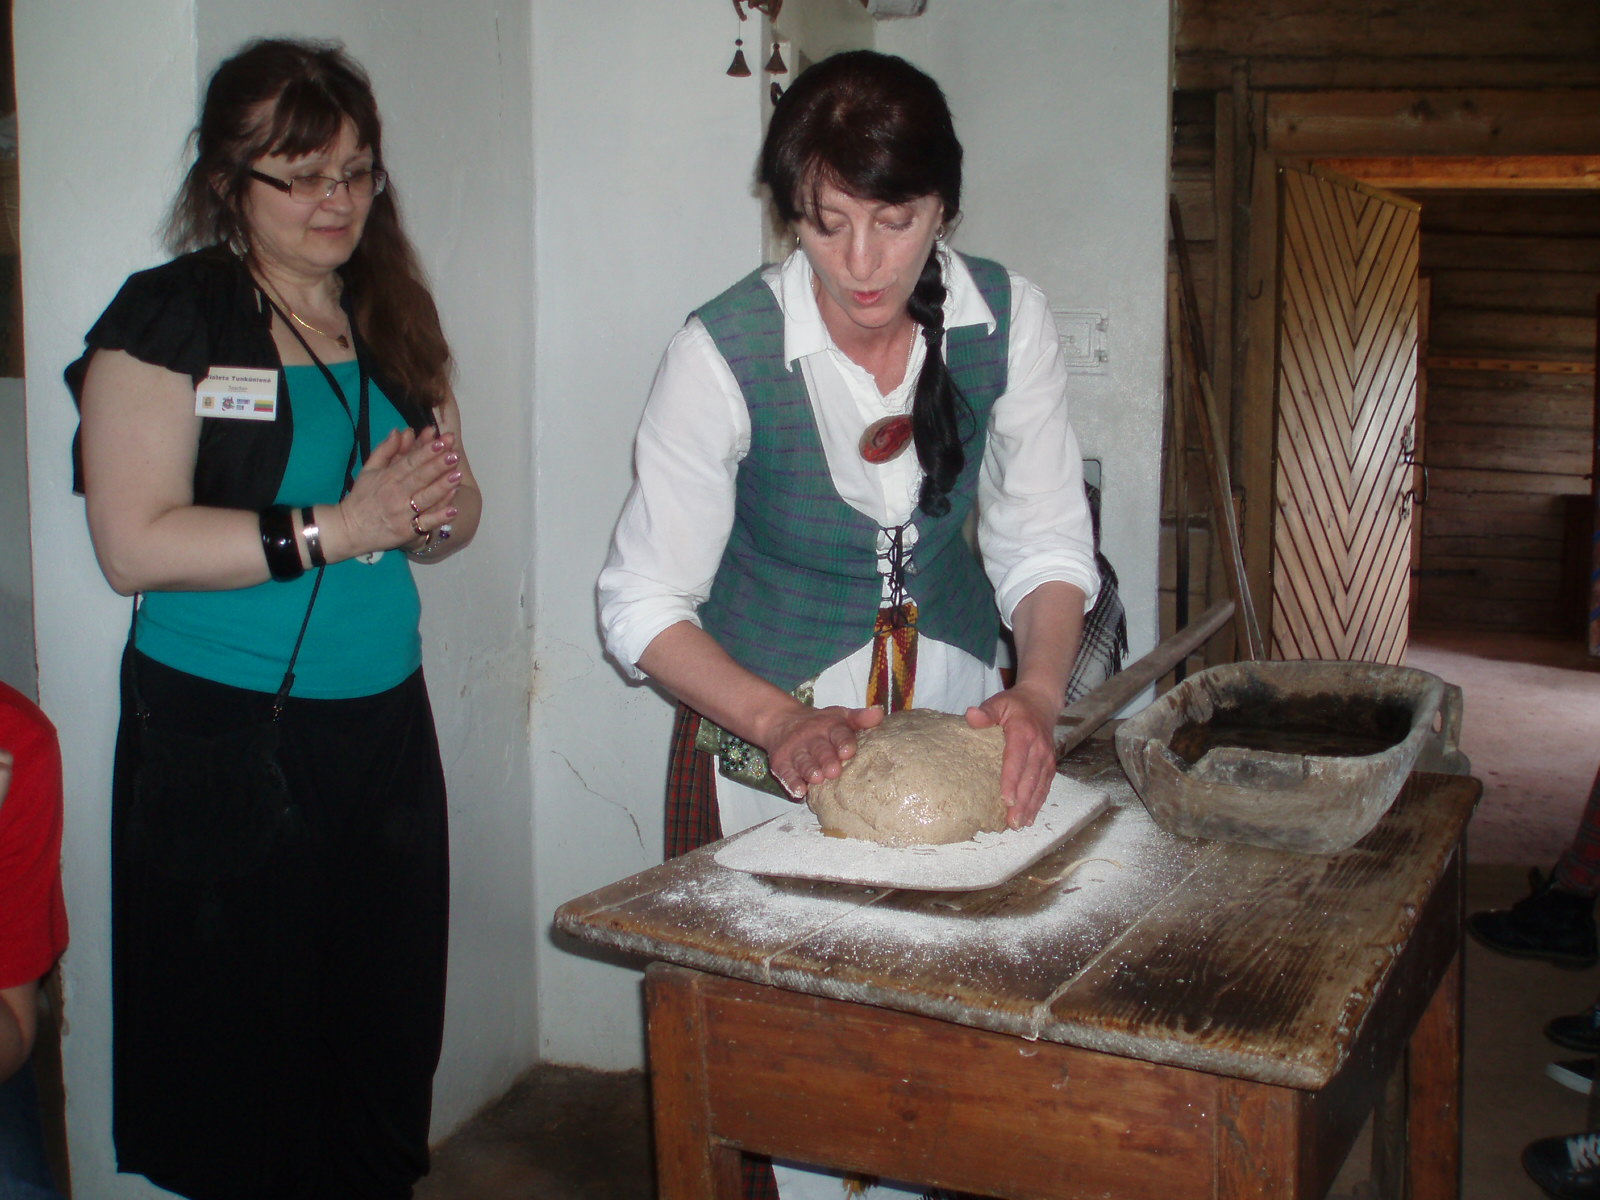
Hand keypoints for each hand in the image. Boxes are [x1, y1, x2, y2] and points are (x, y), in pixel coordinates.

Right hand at [336, 426, 463, 556]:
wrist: (349, 529)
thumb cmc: (362, 497)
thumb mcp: (369, 470)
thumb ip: (385, 450)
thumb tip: (399, 431)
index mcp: (388, 477)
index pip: (410, 462)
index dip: (426, 451)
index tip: (441, 441)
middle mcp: (396, 494)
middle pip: (420, 477)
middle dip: (438, 465)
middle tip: (454, 454)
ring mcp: (403, 514)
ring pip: (425, 499)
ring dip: (442, 487)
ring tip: (457, 475)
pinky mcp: (407, 532)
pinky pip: (425, 523)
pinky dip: (439, 517)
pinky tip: (453, 510)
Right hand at [763, 704, 884, 798]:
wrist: (782, 721)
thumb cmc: (822, 725)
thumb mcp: (841, 717)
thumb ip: (860, 718)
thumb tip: (879, 712)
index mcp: (829, 726)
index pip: (838, 732)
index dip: (843, 742)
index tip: (848, 752)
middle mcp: (812, 738)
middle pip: (820, 749)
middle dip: (826, 759)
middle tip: (834, 771)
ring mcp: (796, 750)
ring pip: (803, 761)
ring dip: (810, 770)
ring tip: (817, 779)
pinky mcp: (782, 763)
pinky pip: (786, 773)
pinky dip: (792, 782)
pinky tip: (799, 791)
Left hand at [966, 681, 1059, 827]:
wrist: (1042, 702)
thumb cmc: (1015, 705)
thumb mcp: (999, 702)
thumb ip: (986, 712)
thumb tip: (971, 715)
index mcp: (1023, 733)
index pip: (1016, 759)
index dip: (1012, 780)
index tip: (1006, 799)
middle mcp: (1039, 747)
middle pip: (1030, 778)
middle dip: (1022, 802)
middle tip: (1012, 822)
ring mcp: (1047, 757)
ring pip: (1039, 785)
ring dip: (1031, 807)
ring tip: (1019, 824)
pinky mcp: (1050, 764)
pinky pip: (1045, 786)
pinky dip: (1039, 803)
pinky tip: (1030, 818)